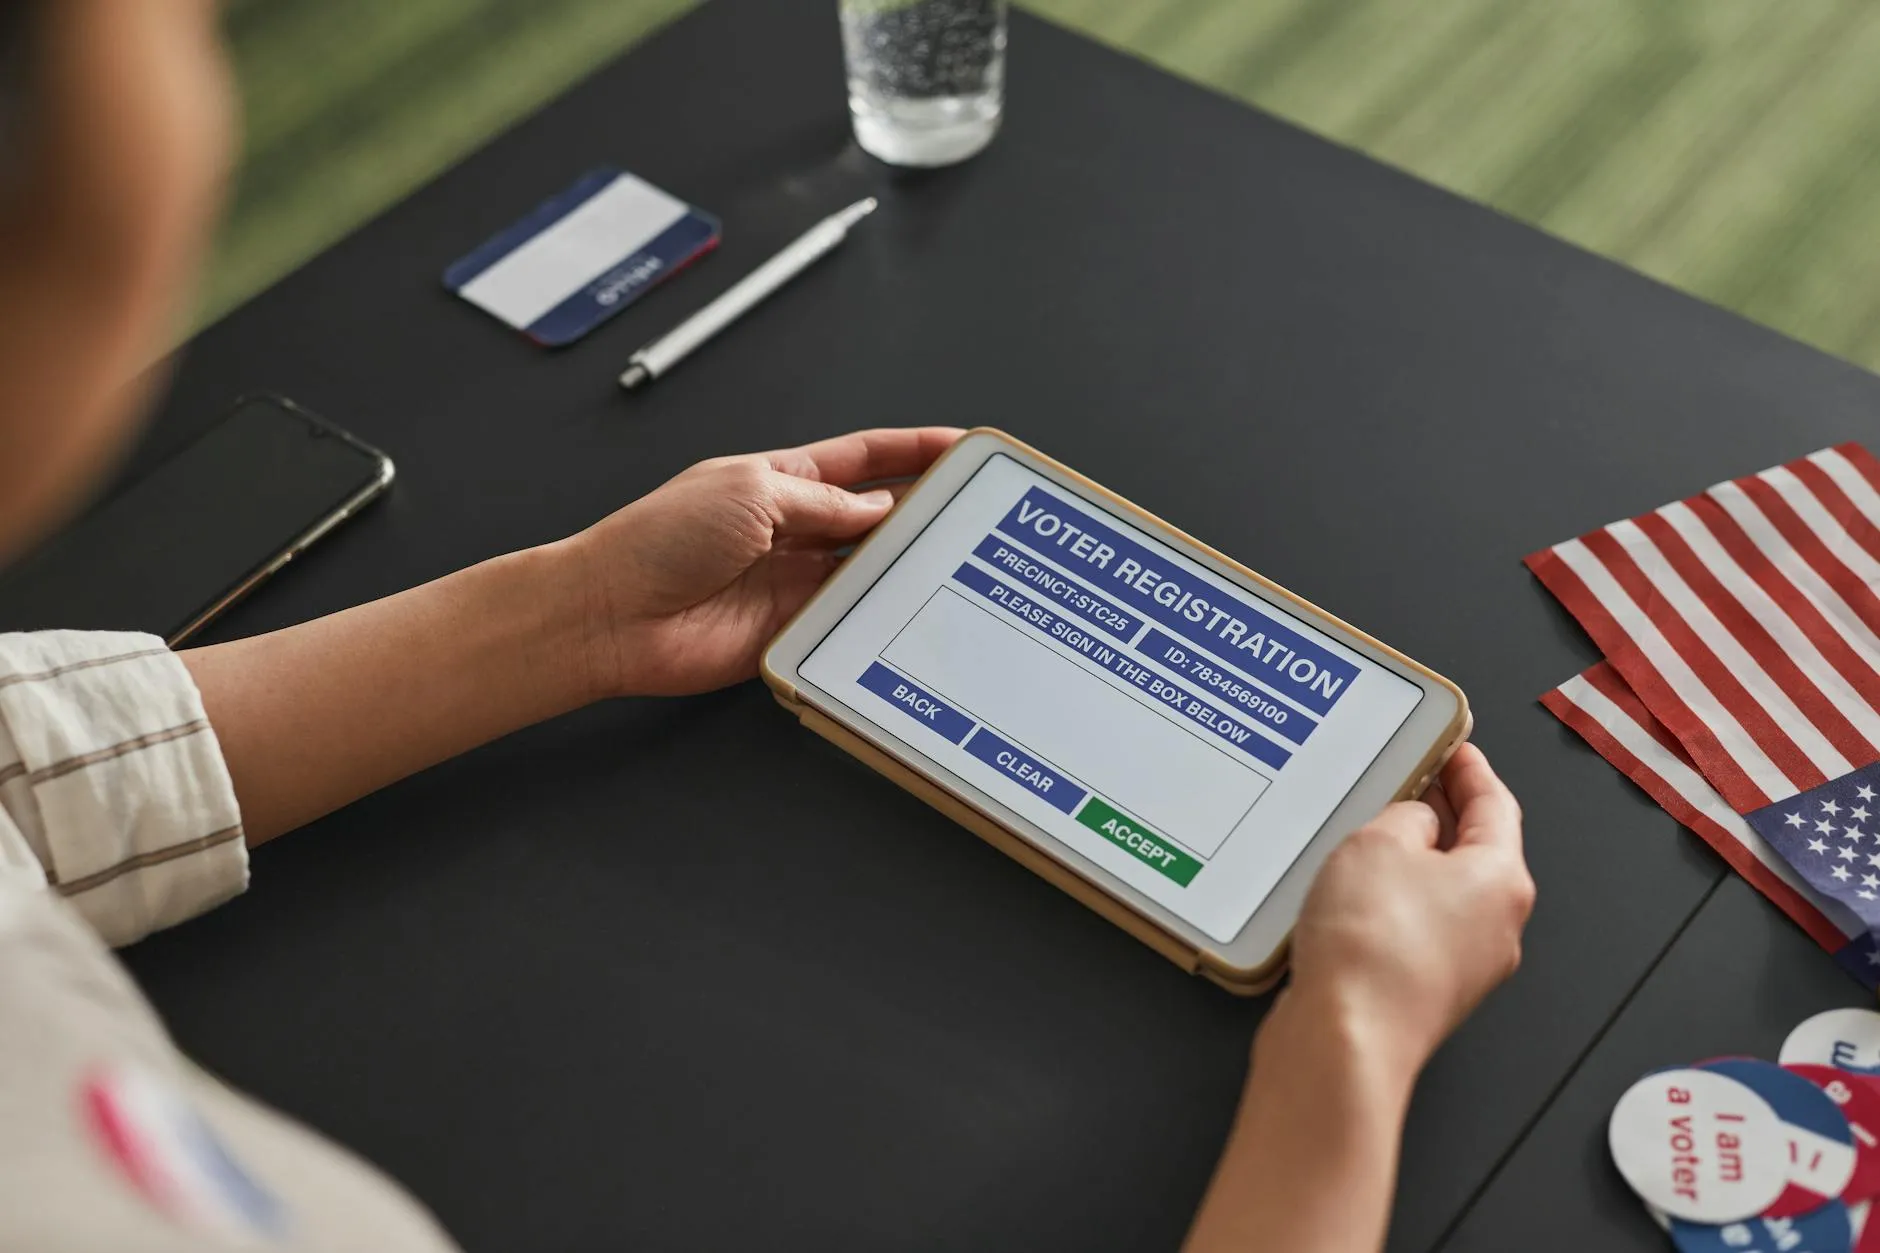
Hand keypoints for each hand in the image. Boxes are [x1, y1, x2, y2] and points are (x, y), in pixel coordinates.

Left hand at [566, 427, 963, 697]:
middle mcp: (791, 528)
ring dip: (902, 564)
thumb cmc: (657, 540)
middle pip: (874, 515)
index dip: (913, 451)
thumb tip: (880, 508)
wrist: (612, 615)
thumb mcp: (752, 493)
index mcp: (780, 478)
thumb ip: (824, 502)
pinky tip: (901, 608)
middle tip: (972, 509)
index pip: (863, 459)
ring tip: (949, 557)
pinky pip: (846, 620)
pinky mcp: (789, 629)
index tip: (961, 448)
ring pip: (867, 569)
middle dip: (922, 509)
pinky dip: (873, 614)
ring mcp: (792, 580)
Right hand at [1279, 743, 1533, 1082]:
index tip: (1455, 748)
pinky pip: (1418, 929)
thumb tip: (1415, 824)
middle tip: (1412, 781)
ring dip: (1414, 861)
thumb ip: (1405, 817)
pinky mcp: (1426, 992)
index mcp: (1502, 879)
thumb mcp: (1380, 842)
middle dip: (1444, 814)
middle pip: (1477, 852)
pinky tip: (1356, 895)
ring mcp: (1465, 965)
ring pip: (1445, 894)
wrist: (1346, 1037)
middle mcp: (1497, 926)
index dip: (1471, 769)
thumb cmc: (1372, 947)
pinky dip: (1395, 902)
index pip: (1496, 805)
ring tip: (1370, 835)